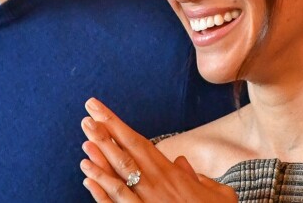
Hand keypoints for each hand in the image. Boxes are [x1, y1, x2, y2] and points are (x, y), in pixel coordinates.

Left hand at [80, 98, 236, 201]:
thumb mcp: (218, 195)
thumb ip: (198, 176)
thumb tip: (182, 161)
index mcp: (171, 173)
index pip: (138, 141)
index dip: (116, 124)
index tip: (98, 109)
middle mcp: (157, 185)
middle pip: (125, 154)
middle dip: (104, 134)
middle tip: (86, 116)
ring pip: (119, 178)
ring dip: (99, 160)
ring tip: (84, 143)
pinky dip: (101, 192)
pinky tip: (87, 179)